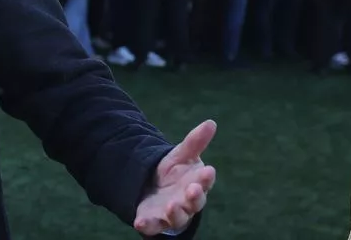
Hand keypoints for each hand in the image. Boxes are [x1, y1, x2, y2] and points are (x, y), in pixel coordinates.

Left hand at [134, 120, 217, 235]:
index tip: (208, 170)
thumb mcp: (182, 155)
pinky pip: (152, 226)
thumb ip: (195, 142)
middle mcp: (187, 201)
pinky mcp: (154, 220)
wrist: (154, 187)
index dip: (206, 177)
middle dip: (195, 197)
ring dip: (175, 213)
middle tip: (193, 189)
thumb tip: (211, 122)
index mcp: (196, 184)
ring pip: (177, 217)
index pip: (204, 181)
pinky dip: (147, 226)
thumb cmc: (175, 173)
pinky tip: (139, 223)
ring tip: (172, 206)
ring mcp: (171, 213)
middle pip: (195, 202)